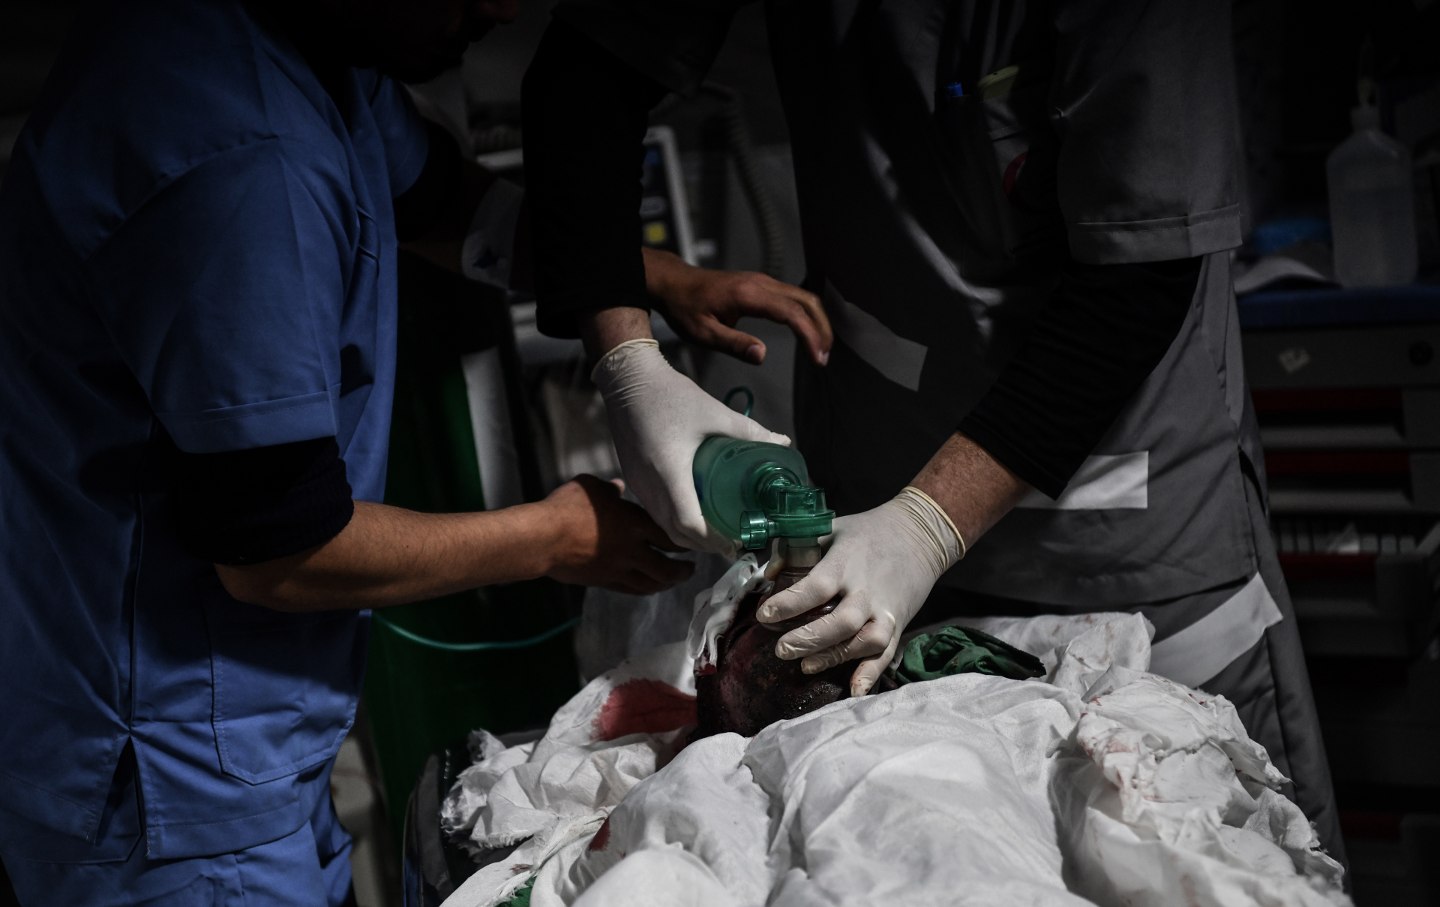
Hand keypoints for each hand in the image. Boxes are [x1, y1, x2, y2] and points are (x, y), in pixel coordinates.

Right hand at [541, 474, 694, 593]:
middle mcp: (632, 550)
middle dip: (683, 570)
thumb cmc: (566, 507)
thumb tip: (618, 487)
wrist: (543, 539)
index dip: (685, 542)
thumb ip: (610, 490)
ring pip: (651, 584)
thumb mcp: (591, 487)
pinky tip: (647, 587)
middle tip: (691, 568)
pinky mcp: (603, 581)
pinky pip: (631, 589)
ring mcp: (618, 569)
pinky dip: (644, 589)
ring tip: (674, 581)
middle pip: (667, 568)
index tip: (694, 542)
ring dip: (667, 584)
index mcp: (634, 523)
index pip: (670, 536)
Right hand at [591, 339, 790, 553]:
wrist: (628, 380)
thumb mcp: (714, 413)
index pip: (688, 523)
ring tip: (715, 532)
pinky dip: (674, 520)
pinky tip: (693, 512)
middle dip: (704, 544)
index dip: (712, 541)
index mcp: (669, 471)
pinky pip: (653, 511)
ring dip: (688, 535)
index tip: (734, 544)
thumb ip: (750, 431)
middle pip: (675, 533)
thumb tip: (783, 443)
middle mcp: (648, 485)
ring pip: (662, 524)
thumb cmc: (671, 395)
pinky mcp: (632, 478)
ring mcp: (636, 484)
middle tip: (731, 542)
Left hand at [643, 249, 831, 365]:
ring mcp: (763, 281)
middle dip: (822, 328)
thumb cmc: (684, 307)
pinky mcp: (762, 285)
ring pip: (803, 297)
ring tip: (820, 349)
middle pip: (806, 301)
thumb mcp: (703, 332)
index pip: (791, 313)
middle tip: (825, 356)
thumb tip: (762, 355)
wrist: (673, 283)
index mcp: (748, 294)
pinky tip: (808, 332)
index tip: (818, 358)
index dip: (810, 335)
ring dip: (817, 321)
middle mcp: (760, 283)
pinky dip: (806, 314)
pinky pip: (793, 297)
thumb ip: (733, 344)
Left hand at [755, 487, 965, 695]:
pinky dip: (872, 673)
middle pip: (841, 621)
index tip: (764, 614)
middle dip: (810, 638)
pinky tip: (854, 690)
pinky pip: (886, 653)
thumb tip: (768, 574)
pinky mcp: (898, 624)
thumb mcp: (830, 529)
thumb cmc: (867, 533)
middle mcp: (866, 590)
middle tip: (782, 650)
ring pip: (865, 641)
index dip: (789, 602)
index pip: (816, 587)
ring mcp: (885, 610)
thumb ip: (796, 549)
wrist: (919, 535)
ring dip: (836, 657)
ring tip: (806, 666)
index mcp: (846, 563)